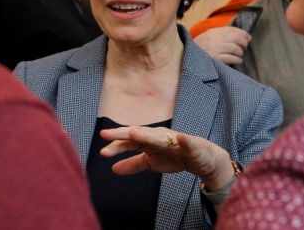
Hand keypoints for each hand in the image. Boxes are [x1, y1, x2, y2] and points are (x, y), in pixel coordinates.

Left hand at [100, 126, 235, 190]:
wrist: (201, 158)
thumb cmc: (174, 156)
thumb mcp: (151, 162)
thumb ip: (132, 164)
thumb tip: (112, 169)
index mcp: (148, 141)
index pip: (129, 142)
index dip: (116, 145)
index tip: (102, 152)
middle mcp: (158, 136)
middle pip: (138, 135)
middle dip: (122, 134)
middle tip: (105, 134)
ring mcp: (174, 140)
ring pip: (158, 137)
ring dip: (146, 135)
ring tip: (133, 134)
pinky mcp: (190, 145)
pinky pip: (186, 142)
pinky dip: (183, 140)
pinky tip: (180, 137)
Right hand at [194, 27, 250, 64]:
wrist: (186, 59)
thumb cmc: (198, 49)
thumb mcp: (206, 37)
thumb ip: (219, 35)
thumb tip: (239, 35)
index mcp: (212, 32)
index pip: (232, 30)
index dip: (243, 33)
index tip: (248, 37)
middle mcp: (215, 39)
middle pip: (237, 38)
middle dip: (244, 43)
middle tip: (244, 47)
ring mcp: (215, 49)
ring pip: (236, 48)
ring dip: (240, 52)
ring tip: (239, 55)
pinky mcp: (216, 59)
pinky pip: (232, 58)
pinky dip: (238, 60)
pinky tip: (238, 61)